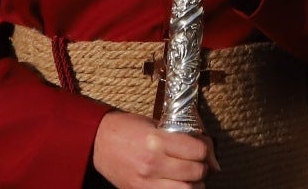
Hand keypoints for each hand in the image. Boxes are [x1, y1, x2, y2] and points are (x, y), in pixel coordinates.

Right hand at [90, 111, 218, 187]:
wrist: (98, 142)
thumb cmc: (127, 128)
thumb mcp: (154, 124)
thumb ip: (180, 137)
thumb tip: (208, 153)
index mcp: (157, 140)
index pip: (197, 151)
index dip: (205, 150)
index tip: (202, 149)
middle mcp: (153, 163)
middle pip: (195, 172)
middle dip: (202, 169)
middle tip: (198, 164)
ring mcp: (146, 182)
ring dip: (194, 185)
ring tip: (190, 178)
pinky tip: (177, 185)